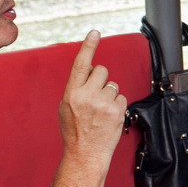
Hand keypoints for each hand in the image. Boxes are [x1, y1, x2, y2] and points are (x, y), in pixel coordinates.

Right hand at [59, 30, 126, 166]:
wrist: (85, 154)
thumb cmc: (75, 130)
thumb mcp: (66, 106)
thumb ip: (77, 87)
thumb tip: (90, 69)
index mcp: (71, 93)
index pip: (81, 63)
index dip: (89, 46)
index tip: (95, 32)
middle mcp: (87, 96)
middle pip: (101, 70)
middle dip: (100, 79)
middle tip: (95, 95)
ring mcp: (103, 103)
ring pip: (113, 84)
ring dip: (109, 94)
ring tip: (100, 111)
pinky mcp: (117, 111)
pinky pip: (121, 97)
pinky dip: (117, 104)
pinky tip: (108, 116)